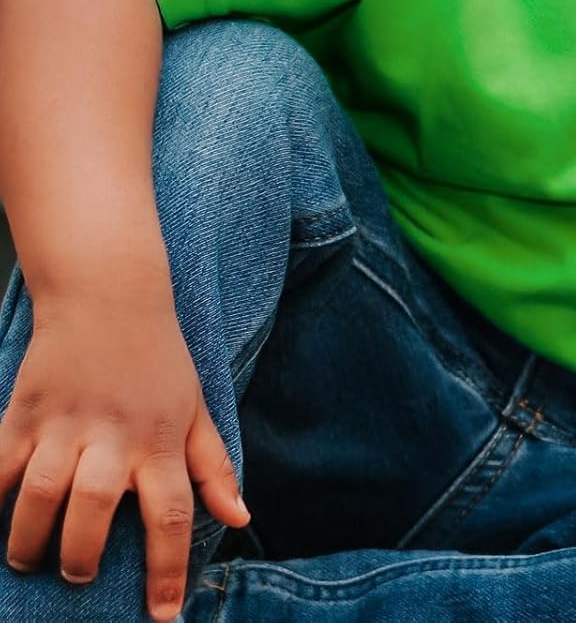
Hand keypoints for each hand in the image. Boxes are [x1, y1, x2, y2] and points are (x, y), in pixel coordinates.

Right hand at [0, 286, 249, 621]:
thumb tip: (240, 518)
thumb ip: (214, 467)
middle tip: (78, 574)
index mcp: (160, 440)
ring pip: (41, 496)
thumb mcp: (196, 407)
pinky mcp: (25, 414)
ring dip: (30, 540)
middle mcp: (114, 436)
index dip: (168, 571)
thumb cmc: (159, 359)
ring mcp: (65, 424)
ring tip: (31, 560)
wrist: (110, 295)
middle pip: (94, 512)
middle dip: (81, 557)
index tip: (163, 617)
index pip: (171, 516)